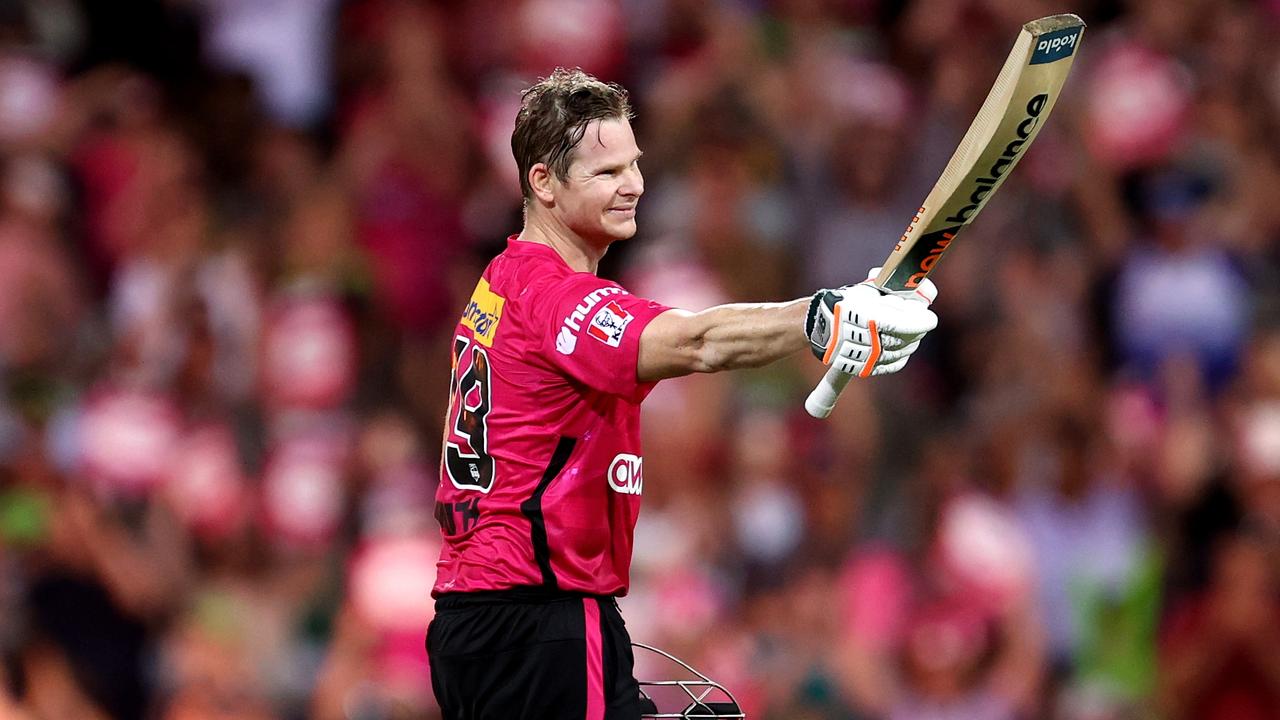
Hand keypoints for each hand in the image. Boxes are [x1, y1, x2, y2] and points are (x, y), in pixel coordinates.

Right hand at [805, 273, 937, 377]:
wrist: (820, 323)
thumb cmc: (848, 301)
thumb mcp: (872, 288)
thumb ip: (898, 290)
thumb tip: (926, 292)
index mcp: (871, 317)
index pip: (910, 324)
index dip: (924, 321)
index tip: (929, 317)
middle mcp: (869, 340)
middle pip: (908, 338)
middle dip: (917, 328)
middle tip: (917, 320)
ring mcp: (867, 357)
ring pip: (902, 351)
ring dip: (910, 341)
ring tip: (907, 331)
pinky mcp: (865, 368)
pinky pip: (893, 364)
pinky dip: (901, 355)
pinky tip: (901, 346)